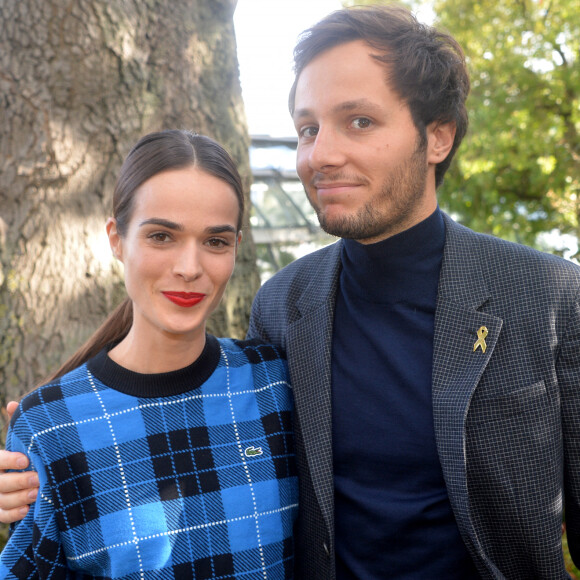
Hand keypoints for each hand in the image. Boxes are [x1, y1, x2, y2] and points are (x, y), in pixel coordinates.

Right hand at [0, 401, 38, 523]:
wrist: (19, 475)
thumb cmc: (22, 453)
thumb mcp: (19, 439)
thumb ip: (16, 423)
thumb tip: (12, 404)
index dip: (9, 461)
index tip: (26, 459)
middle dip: (18, 481)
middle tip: (38, 478)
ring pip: (1, 500)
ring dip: (19, 498)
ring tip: (38, 493)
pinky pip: (1, 516)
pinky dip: (12, 514)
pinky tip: (27, 509)